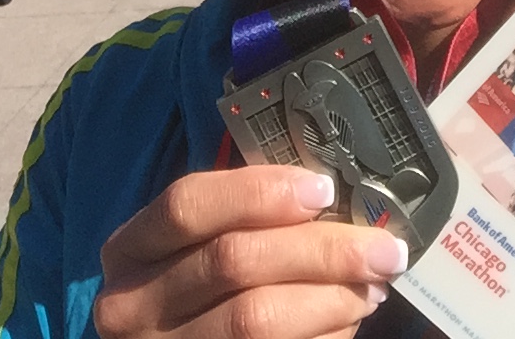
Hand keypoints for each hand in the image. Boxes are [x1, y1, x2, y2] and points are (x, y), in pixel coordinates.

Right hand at [95, 166, 406, 338]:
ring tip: (373, 285)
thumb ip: (242, 217)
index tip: (324, 189)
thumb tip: (331, 195)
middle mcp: (133, 306)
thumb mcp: (192, 248)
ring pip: (255, 319)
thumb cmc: (193, 288)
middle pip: (234, 260)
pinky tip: (347, 322)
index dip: (259, 191)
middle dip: (321, 250)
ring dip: (330, 299)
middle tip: (382, 248)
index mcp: (131, 249)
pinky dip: (323, 336)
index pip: (188, 205)